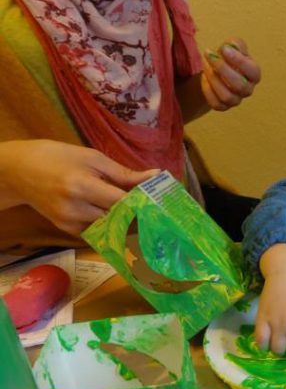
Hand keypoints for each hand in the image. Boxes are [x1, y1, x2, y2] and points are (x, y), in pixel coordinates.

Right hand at [0, 140, 156, 235]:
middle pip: (118, 217)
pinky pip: (97, 231)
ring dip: (126, 221)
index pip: (122, 201)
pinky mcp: (67, 230)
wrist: (19, 171)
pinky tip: (118, 218)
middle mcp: (75, 208)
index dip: (143, 202)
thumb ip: (123, 173)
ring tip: (141, 213)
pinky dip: (109, 225)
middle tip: (157, 209)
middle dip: (138, 213)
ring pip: (110, 227)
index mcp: (82, 185)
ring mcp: (69, 222)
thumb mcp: (91, 158)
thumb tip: (155, 176)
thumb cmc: (58, 157)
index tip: (161, 201)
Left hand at [202, 38, 260, 110]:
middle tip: (209, 54)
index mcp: (254, 74)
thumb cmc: (228, 57)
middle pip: (239, 85)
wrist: (217, 70)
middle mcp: (247, 89)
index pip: (253, 71)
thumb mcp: (233, 46)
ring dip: (213, 79)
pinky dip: (208, 90)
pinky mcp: (223, 106)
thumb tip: (232, 46)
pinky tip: (204, 77)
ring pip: (227, 96)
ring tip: (205, 64)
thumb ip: (235, 44)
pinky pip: (216, 104)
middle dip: (222, 68)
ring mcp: (236, 100)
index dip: (239, 61)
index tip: (224, 49)